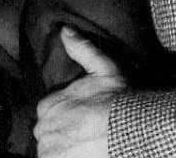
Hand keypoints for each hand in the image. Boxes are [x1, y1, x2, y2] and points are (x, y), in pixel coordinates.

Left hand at [34, 27, 125, 157]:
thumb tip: (64, 30)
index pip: (49, 115)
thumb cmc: (119, 100)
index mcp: (47, 106)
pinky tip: (81, 154)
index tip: (83, 122)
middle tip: (86, 136)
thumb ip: (82, 49)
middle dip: (64, 136)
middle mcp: (42, 129)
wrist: (134, 130)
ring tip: (84, 147)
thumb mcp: (104, 69)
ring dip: (64, 150)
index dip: (67, 119)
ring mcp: (48, 150)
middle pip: (49, 135)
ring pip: (51, 151)